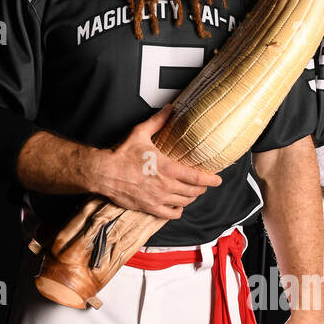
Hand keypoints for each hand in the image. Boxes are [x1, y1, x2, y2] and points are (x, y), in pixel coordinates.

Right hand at [97, 105, 222, 218]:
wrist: (105, 173)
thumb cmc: (122, 155)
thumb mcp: (141, 133)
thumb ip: (158, 121)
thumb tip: (169, 108)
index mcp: (168, 168)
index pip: (197, 178)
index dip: (211, 180)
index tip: (218, 180)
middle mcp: (166, 186)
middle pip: (194, 191)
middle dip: (201, 188)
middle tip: (203, 184)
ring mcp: (159, 198)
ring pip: (185, 202)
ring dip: (191, 198)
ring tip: (192, 193)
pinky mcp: (150, 208)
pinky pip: (171, 214)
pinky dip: (178, 211)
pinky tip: (179, 206)